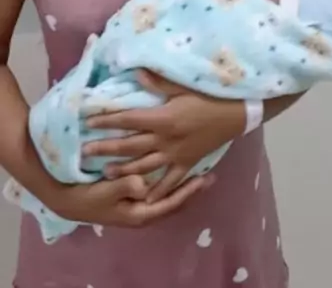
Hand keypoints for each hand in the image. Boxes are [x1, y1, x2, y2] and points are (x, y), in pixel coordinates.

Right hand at [45, 173, 209, 227]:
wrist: (67, 201)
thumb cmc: (87, 196)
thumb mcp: (105, 192)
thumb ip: (124, 186)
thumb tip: (143, 184)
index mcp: (139, 214)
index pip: (170, 203)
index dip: (188, 192)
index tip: (204, 179)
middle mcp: (142, 212)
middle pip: (173, 202)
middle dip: (191, 190)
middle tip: (210, 176)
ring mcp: (138, 206)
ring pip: (167, 197)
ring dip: (182, 185)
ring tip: (200, 172)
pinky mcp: (133, 198)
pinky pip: (157, 191)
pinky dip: (168, 182)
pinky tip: (175, 171)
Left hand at [84, 72, 245, 202]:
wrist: (236, 114)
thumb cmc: (209, 97)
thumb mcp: (183, 86)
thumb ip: (158, 81)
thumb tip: (135, 72)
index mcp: (163, 118)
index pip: (128, 119)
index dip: (107, 120)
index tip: (88, 121)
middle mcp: (165, 140)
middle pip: (130, 145)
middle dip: (106, 148)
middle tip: (85, 152)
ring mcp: (176, 155)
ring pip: (144, 166)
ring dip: (124, 170)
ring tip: (105, 173)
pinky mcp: (186, 164)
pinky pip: (169, 181)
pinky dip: (156, 191)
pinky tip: (144, 197)